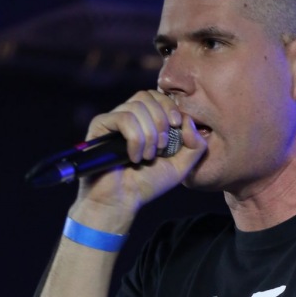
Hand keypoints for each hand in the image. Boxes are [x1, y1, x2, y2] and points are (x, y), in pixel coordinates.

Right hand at [74, 90, 206, 216]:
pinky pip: (124, 118)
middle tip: (161, 148)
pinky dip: (135, 139)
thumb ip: (195, 146)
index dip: (170, 106)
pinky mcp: (100, 126)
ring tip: (147, 157)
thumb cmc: (147, 184)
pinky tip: (134, 157)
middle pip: (147, 95)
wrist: (122, 201)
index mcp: (144, 120)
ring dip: (149, 135)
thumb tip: (188, 120)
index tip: (177, 125)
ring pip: (137, 107)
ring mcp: (112, 119)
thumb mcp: (181, 167)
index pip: (157, 94)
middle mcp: (127, 115)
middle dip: (161, 121)